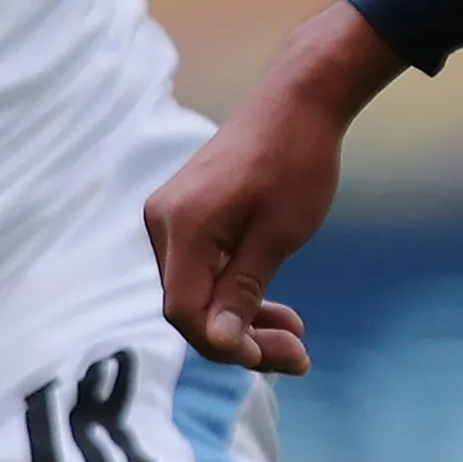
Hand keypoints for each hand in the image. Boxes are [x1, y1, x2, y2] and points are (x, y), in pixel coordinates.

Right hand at [146, 6, 403, 375]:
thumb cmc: (295, 162)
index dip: (226, 344)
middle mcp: (164, 222)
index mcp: (182, 225)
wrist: (298, 102)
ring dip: (243, 319)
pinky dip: (237, 291)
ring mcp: (172, 217)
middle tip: (298, 356)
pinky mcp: (188, 214)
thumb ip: (243, 291)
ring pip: (199, 291)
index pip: (185, 311)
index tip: (277, 358)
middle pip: (191, 305)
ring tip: (295, 339)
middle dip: (241, 337)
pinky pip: (204, 269)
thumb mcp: (278, 235)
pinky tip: (277, 311)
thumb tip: (217, 343)